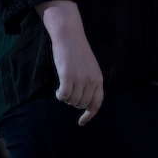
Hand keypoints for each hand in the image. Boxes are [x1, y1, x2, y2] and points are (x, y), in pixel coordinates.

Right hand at [37, 0, 103, 124]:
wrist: (69, 35)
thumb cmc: (77, 51)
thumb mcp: (90, 67)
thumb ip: (90, 82)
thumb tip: (85, 102)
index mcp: (98, 79)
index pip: (96, 103)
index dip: (89, 115)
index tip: (81, 121)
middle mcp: (91, 81)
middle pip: (81, 104)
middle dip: (74, 102)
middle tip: (69, 91)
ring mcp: (80, 79)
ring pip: (72, 101)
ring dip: (66, 97)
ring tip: (64, 86)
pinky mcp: (68, 77)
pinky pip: (63, 96)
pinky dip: (59, 95)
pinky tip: (58, 90)